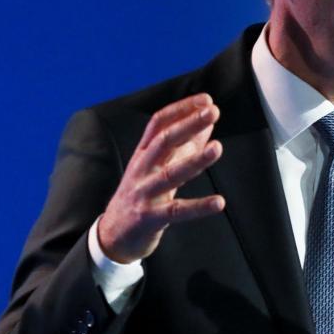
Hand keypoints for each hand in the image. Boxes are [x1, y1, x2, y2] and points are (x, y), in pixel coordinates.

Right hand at [96, 93, 225, 263]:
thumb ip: (184, 146)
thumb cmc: (142, 194)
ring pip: (169, 173)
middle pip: (163, 141)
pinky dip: (198, 207)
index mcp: (143, 153)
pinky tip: (219, 202)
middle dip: (187, 124)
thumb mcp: (159, 167)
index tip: (206, 99)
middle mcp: (141, 169)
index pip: (158, 123)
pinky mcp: (150, 217)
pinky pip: (176, 211)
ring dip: (195, 160)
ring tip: (218, 148)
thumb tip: (207, 123)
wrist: (114, 234)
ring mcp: (144, 193)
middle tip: (212, 112)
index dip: (181, 109)